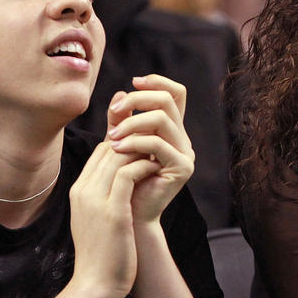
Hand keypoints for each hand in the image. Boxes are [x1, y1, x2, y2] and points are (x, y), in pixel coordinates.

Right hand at [68, 142, 157, 297]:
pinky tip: (156, 169)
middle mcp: (83, 191)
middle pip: (108, 149)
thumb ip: (102, 196)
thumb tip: (120, 179)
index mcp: (78, 191)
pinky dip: (144, 166)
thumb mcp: (95, 218)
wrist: (96, 284)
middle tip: (155, 144)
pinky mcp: (113, 211)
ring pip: (118, 157)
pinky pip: (128, 174)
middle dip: (133, 142)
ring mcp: (95, 200)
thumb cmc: (101, 252)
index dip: (123, 144)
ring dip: (141, 151)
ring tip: (158, 155)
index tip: (143, 147)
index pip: (99, 152)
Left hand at [105, 75, 193, 222]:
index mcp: (172, 130)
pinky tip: (116, 148)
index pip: (175, 94)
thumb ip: (120, 120)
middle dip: (137, 100)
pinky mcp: (182, 168)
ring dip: (131, 123)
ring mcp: (186, 153)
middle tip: (114, 112)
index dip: (157, 82)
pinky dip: (134, 142)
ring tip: (111, 137)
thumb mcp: (120, 144)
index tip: (133, 82)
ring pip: (162, 119)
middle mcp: (183, 139)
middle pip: (167, 101)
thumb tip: (118, 93)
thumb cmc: (123, 181)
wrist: (129, 216)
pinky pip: (158, 144)